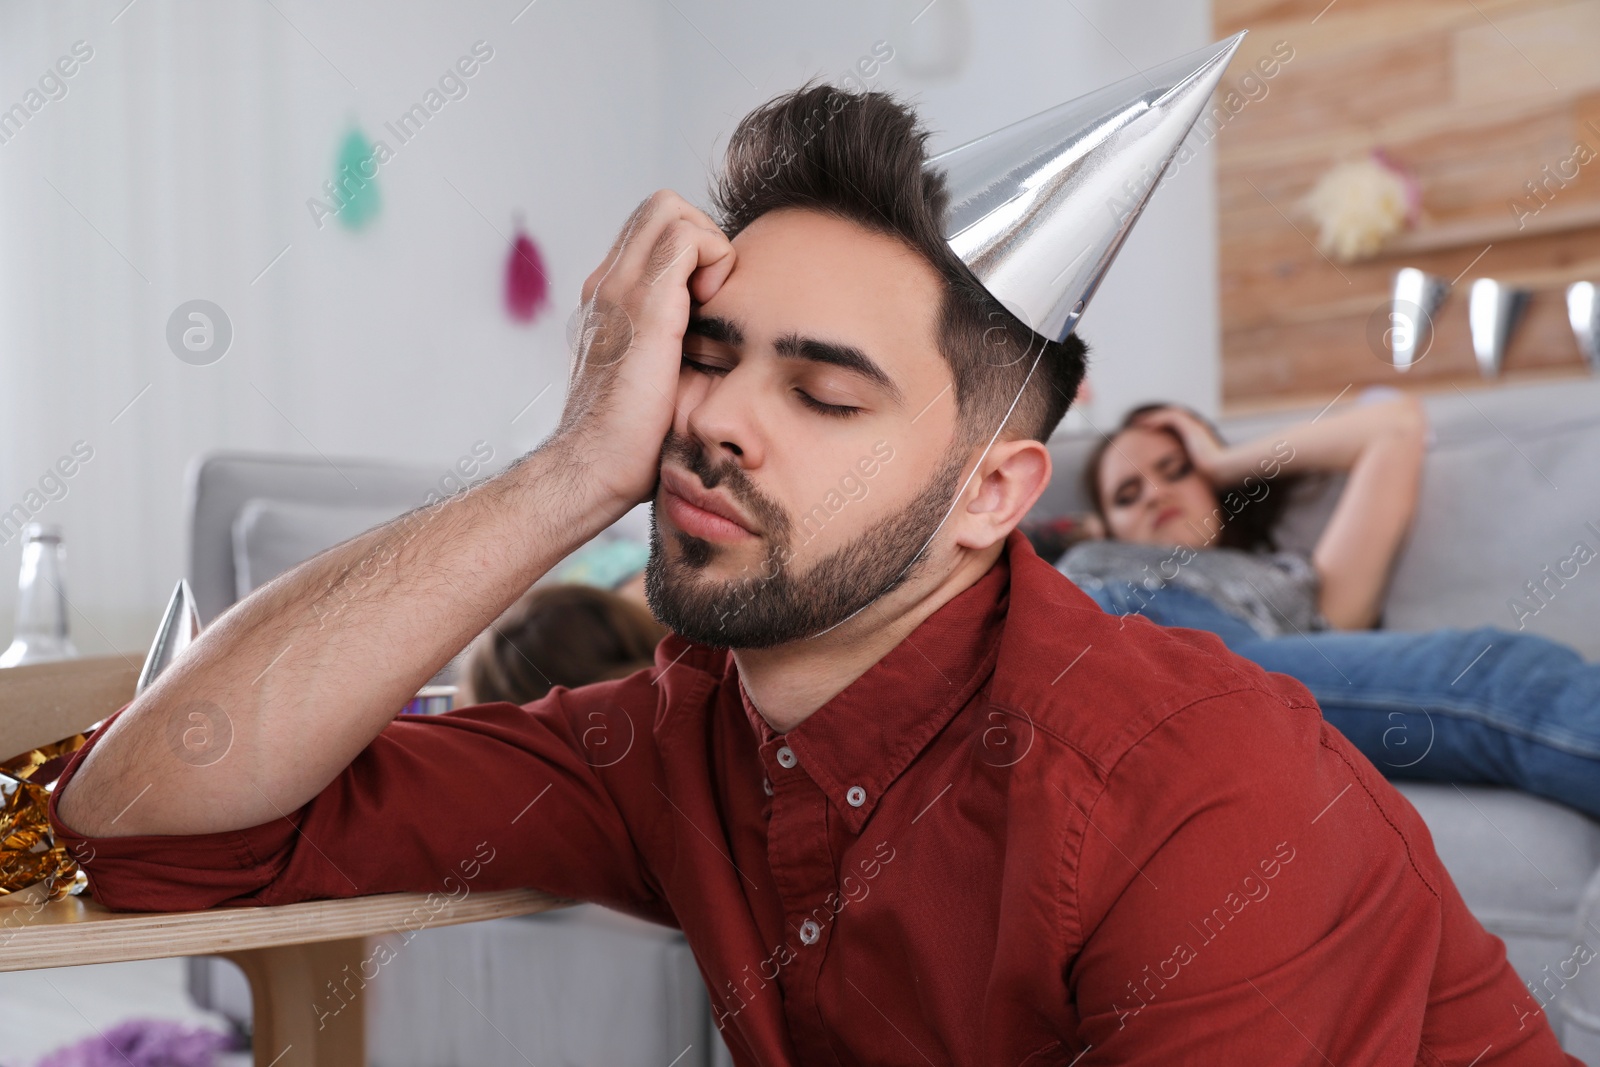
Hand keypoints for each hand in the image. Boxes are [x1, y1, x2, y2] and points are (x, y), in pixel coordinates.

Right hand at [553, 190, 735, 509]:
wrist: (594, 468)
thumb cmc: (631, 442)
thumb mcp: (657, 379)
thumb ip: (675, 346)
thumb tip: (722, 341)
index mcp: (610, 299)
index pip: (653, 233)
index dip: (692, 253)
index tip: (707, 304)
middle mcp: (608, 283)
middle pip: (660, 207)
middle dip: (702, 237)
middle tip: (713, 294)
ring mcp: (620, 289)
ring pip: (670, 208)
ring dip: (709, 245)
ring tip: (712, 301)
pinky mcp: (644, 306)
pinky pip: (686, 236)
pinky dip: (714, 259)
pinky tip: (713, 309)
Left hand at [1127, 406, 1233, 485]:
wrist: (1219, 472)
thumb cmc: (1209, 478)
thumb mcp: (1193, 477)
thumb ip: (1185, 477)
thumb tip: (1175, 491)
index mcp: (1196, 441)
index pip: (1177, 429)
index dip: (1162, 428)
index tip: (1148, 433)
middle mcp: (1195, 432)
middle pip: (1173, 419)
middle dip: (1156, 420)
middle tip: (1140, 423)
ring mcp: (1194, 428)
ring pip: (1170, 416)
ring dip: (1154, 418)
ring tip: (1139, 422)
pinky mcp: (1191, 427)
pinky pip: (1171, 418)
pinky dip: (1158, 419)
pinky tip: (1146, 425)